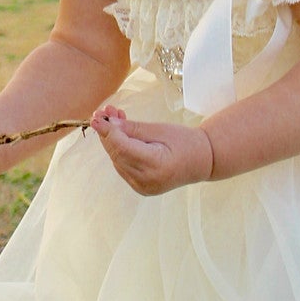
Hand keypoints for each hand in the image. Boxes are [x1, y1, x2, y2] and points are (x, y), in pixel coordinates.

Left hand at [90, 105, 212, 195]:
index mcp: (155, 165)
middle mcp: (146, 180)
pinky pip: (123, 167)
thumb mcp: (159, 130)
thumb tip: (108, 123)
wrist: (203, 161)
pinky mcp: (141, 188)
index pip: (122, 147)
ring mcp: (143, 187)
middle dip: (108, 133)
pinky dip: (120, 151)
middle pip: (117, 154)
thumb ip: (132, 128)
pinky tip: (120, 136)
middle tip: (103, 113)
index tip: (96, 117)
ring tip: (113, 119)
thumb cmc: (185, 141)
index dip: (107, 131)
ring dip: (112, 141)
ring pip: (117, 161)